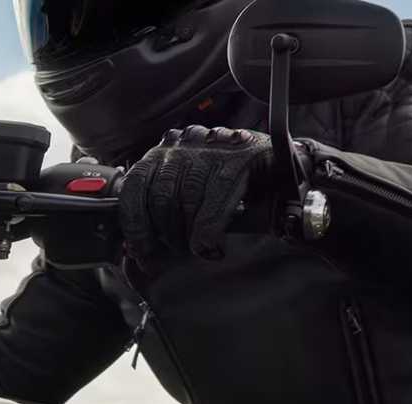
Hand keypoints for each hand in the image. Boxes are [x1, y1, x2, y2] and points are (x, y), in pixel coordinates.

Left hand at [119, 125, 273, 261]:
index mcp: (162, 153)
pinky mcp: (240, 157)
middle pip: (160, 197)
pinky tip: (211, 247)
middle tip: (176, 250)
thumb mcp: (186, 190)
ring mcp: (212, 148)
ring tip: (196, 247)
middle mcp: (182, 145)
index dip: (134, 224)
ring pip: (187, 199)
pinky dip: (209, 231)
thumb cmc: (226, 181)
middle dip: (166, 233)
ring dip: (189, 234)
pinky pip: (215, 200)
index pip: (134, 187)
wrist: (278, 164)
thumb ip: (161, 211)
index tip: (139, 250)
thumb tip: (136, 248)